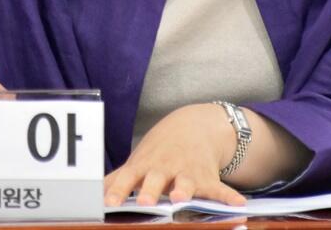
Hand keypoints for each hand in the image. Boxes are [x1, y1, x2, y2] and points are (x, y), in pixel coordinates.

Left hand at [103, 103, 245, 206]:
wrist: (193, 126)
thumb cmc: (159, 151)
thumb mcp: (138, 161)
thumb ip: (118, 179)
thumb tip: (92, 193)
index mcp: (144, 167)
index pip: (126, 179)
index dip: (117, 190)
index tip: (108, 203)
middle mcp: (164, 168)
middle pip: (155, 179)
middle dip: (149, 190)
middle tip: (144, 201)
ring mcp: (187, 171)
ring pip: (185, 182)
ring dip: (183, 189)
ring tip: (181, 198)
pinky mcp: (208, 176)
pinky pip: (220, 188)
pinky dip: (229, 196)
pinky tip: (238, 204)